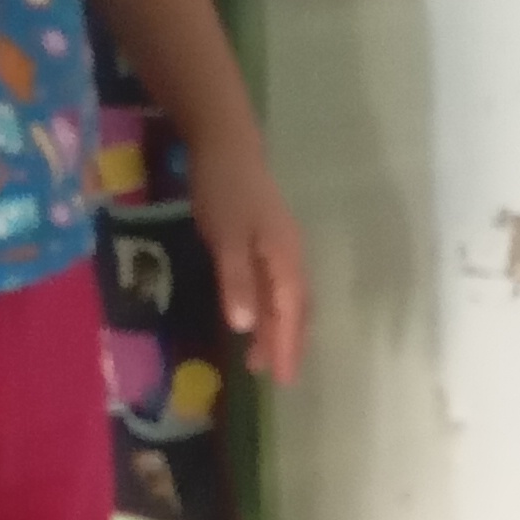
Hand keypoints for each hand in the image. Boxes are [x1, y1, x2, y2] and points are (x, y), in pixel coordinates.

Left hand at [187, 119, 308, 383]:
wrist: (224, 140)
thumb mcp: (226, 236)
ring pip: (287, 297)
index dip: (288, 346)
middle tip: (274, 375)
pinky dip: (270, 307)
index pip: (290, 312)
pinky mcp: (265, 239)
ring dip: (278, 327)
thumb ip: (236, 280)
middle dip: (287, 342)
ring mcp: (279, 246)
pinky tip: (255, 315)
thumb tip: (246, 326)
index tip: (284, 378)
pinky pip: (276, 284)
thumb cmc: (224, 188)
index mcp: (284, 257)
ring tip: (261, 356)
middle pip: (295, 308)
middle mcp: (290, 255)